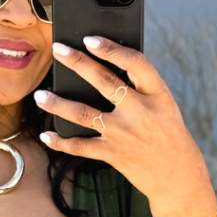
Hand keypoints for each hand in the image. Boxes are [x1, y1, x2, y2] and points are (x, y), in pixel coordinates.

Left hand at [34, 38, 212, 214]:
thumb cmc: (168, 134)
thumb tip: (101, 66)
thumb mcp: (164, 106)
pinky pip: (80, 146)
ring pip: (84, 114)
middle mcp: (141, 112)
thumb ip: (139, 88)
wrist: (177, 177)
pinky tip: (46, 135)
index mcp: (158, 94)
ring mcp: (124, 134)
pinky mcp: (113, 154)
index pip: (135, 63)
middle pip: (104, 81)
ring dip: (58, 104)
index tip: (90, 39)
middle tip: (58, 49)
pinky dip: (61, 142)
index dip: (111, 49)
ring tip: (39, 96)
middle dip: (78, 62)